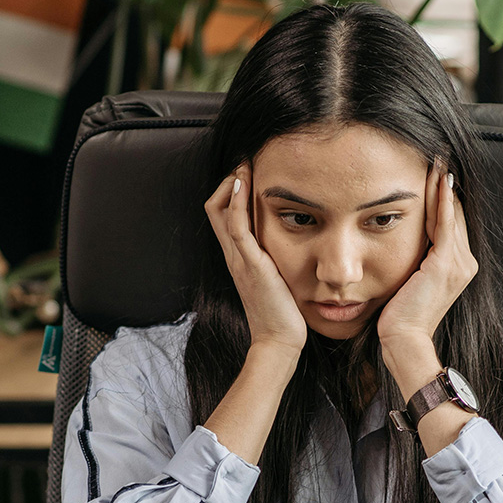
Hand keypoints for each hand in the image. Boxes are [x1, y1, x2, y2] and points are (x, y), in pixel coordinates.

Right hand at [204, 162, 307, 353]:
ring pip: (220, 211)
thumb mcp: (276, 277)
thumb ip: (273, 259)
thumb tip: (288, 243)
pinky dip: (236, 202)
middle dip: (227, 179)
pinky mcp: (250, 264)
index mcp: (238, 257)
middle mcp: (233, 255)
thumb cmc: (282, 312)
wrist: (279, 340)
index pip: (221, 214)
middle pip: (214, 207)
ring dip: (231, 183)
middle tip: (246, 162)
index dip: (228, 190)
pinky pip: (236, 227)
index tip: (247, 172)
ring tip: (244, 164)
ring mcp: (238, 259)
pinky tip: (243, 184)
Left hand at [377, 159, 477, 348]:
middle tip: (437, 156)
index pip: (452, 223)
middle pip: (455, 214)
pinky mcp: (445, 265)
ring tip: (438, 159)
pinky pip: (445, 224)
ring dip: (443, 186)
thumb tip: (403, 248)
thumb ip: (415, 263)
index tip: (434, 172)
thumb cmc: (400, 318)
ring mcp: (458, 264)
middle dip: (445, 185)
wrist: (404, 340)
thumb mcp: (410, 283)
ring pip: (451, 215)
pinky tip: (438, 179)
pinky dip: (442, 201)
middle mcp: (465, 263)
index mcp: (457, 268)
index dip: (444, 197)